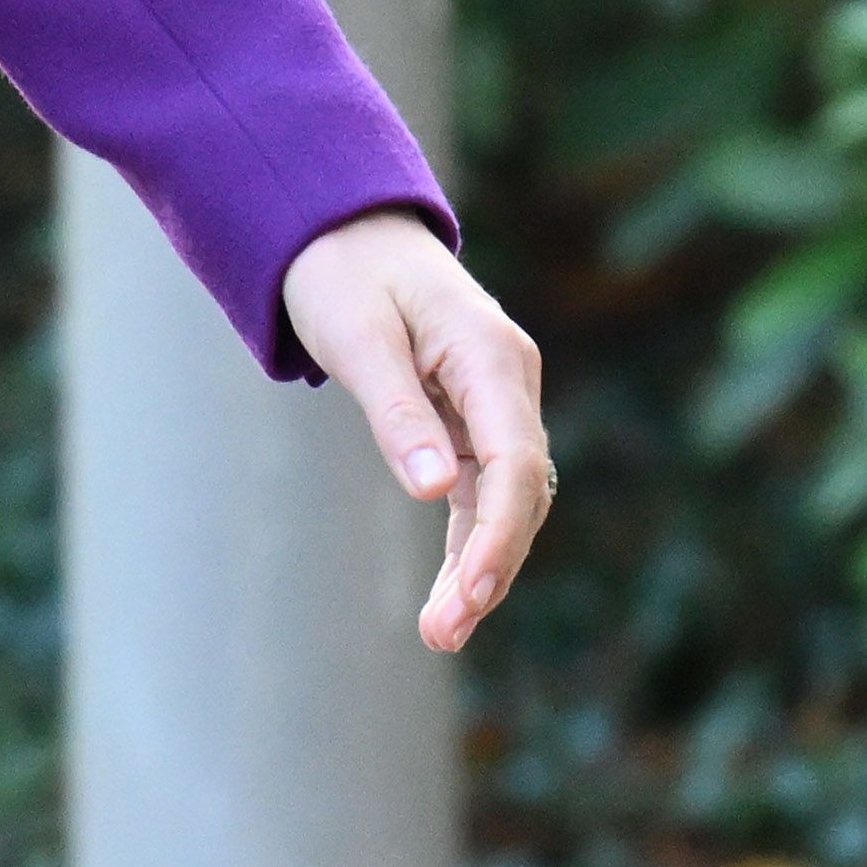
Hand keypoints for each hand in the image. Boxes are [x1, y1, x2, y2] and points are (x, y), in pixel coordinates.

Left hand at [276, 207, 552, 657]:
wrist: (345, 232)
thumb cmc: (344, 276)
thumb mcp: (358, 339)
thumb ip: (397, 413)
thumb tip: (433, 490)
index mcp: (492, 357)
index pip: (516, 463)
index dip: (500, 536)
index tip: (471, 594)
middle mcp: (509, 383)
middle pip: (521, 492)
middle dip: (489, 567)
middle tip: (441, 634)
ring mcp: (497, 404)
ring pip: (507, 501)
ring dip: (481, 566)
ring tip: (441, 634)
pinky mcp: (475, 422)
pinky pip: (482, 492)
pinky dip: (470, 543)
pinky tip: (451, 598)